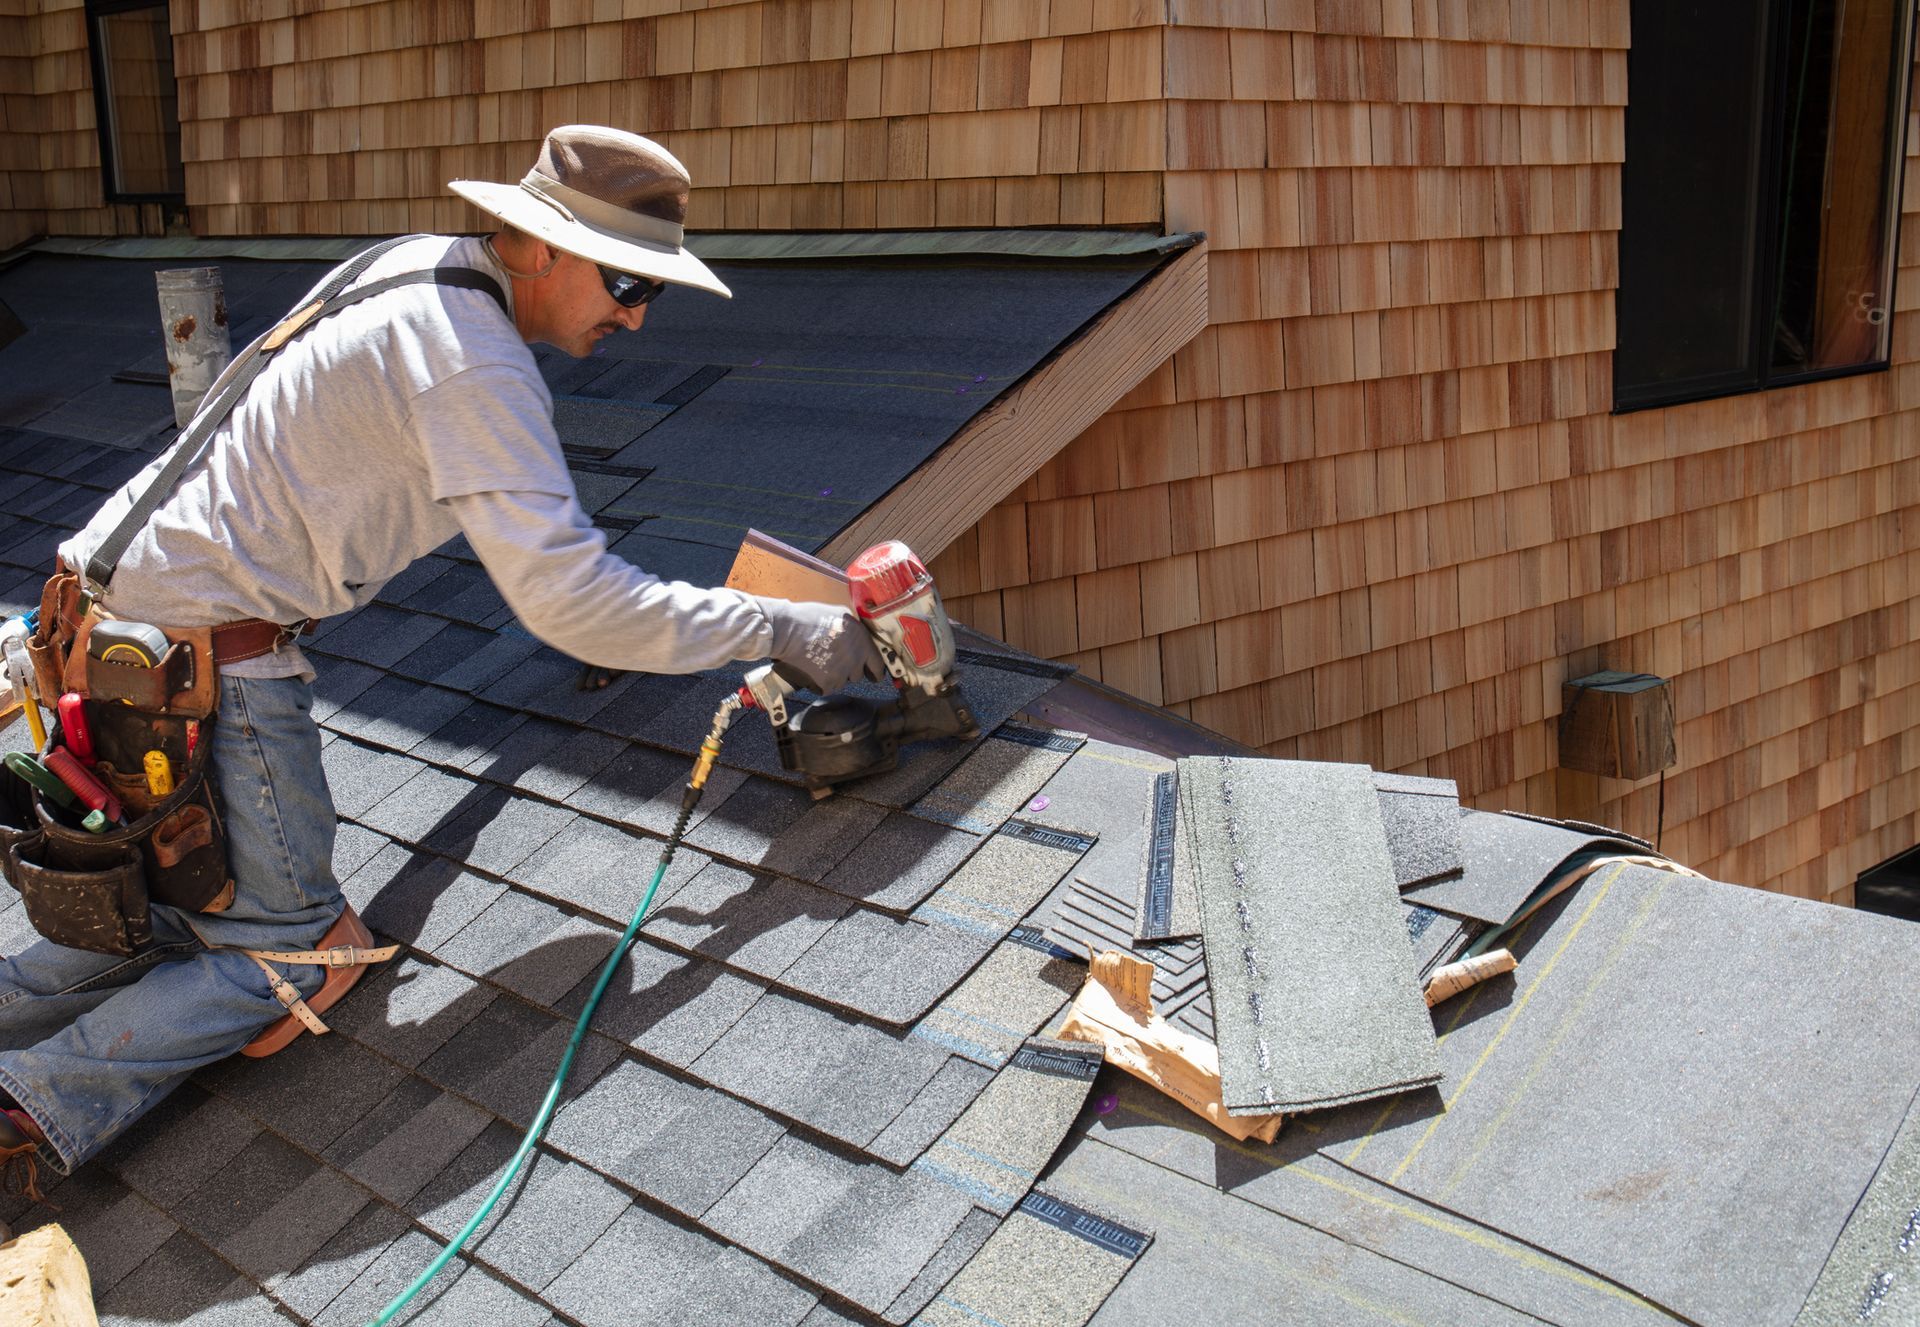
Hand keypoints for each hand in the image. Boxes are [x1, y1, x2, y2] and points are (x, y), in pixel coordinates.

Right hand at [756, 597, 885, 694]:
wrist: (786, 630)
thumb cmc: (809, 618)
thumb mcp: (840, 614)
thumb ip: (854, 629)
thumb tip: (858, 637)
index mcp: (862, 640)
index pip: (878, 664)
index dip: (875, 670)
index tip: (873, 674)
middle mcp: (856, 658)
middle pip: (857, 674)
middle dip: (848, 670)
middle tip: (833, 659)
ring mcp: (842, 673)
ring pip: (842, 682)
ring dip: (834, 676)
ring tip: (819, 661)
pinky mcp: (827, 684)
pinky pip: (828, 687)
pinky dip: (821, 682)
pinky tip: (812, 669)